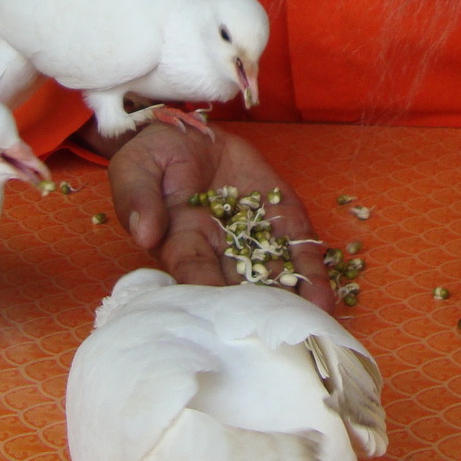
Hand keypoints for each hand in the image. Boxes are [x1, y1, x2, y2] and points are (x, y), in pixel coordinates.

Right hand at [105, 122, 335, 310]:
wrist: (186, 131)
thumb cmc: (153, 157)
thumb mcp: (135, 170)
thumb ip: (139, 199)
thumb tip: (145, 233)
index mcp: (181, 242)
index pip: (195, 271)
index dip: (209, 288)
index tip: (223, 306)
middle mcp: (220, 247)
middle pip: (240, 284)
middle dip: (259, 307)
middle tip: (278, 330)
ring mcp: (254, 232)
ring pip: (275, 271)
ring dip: (293, 297)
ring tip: (312, 321)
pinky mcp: (279, 213)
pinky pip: (297, 243)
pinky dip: (311, 269)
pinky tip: (325, 296)